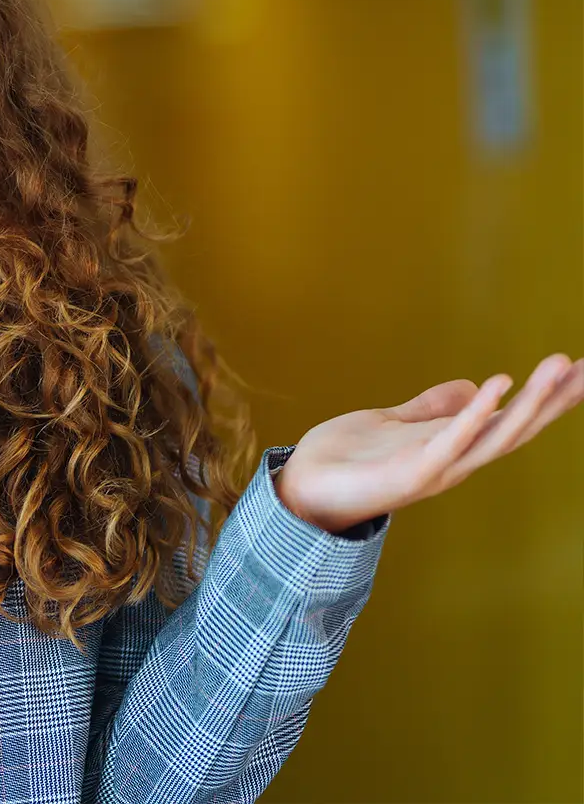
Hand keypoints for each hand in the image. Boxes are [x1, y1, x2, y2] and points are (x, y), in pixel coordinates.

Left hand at [275, 354, 583, 533]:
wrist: (301, 489)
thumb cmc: (346, 461)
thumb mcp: (394, 423)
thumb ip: (432, 409)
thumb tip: (472, 386)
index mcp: (453, 444)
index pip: (511, 417)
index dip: (547, 396)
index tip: (581, 368)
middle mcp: (455, 459)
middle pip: (518, 426)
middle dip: (555, 399)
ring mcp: (437, 468)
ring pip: (496, 434)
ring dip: (531, 402)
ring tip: (560, 368)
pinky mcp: (411, 472)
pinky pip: (451, 439)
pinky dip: (476, 414)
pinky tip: (498, 384)